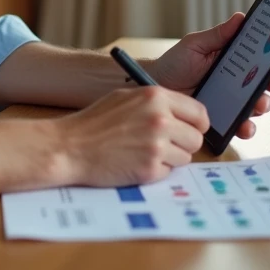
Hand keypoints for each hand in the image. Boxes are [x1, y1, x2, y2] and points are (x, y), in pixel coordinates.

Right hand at [54, 86, 208, 186]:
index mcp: (156, 97)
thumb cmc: (94, 122)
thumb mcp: (126, 98)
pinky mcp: (150, 170)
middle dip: (183, 143)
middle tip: (163, 145)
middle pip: (196, 138)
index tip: (191, 130)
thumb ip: (156, 103)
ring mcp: (156, 146)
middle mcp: (161, 120)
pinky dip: (155, 171)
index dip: (197, 124)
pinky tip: (134, 163)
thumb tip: (182, 115)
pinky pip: (168, 172)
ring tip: (142, 152)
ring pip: (184, 158)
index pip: (199, 113)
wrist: (70, 147)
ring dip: (169, 159)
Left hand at [146, 13, 269, 139]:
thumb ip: (218, 35)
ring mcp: (231, 100)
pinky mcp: (222, 117)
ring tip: (259, 104)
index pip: (263, 59)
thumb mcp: (195, 45)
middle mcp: (237, 80)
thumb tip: (241, 18)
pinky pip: (240, 124)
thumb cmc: (174, 63)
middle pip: (265, 82)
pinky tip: (245, 126)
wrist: (155, 86)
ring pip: (256, 104)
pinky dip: (246, 127)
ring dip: (263, 105)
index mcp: (234, 59)